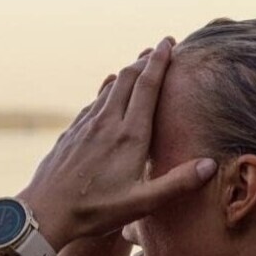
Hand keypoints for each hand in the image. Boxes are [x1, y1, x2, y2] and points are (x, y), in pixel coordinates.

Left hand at [17, 37, 216, 251]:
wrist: (44, 212)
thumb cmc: (94, 211)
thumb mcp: (141, 204)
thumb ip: (177, 184)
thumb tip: (210, 165)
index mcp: (129, 136)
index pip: (147, 87)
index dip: (159, 62)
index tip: (169, 43)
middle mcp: (106, 123)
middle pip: (128, 79)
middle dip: (145, 60)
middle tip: (160, 47)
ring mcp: (85, 126)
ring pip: (109, 88)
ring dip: (127, 72)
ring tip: (139, 64)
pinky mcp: (71, 134)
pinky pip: (93, 102)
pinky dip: (106, 89)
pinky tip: (107, 88)